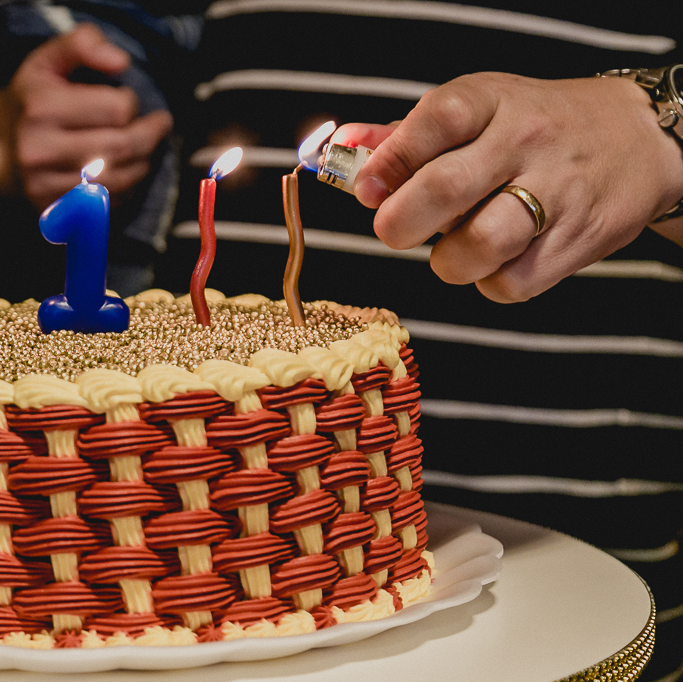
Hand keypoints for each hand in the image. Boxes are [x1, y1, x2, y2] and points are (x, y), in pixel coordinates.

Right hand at [0, 23, 172, 210]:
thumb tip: (120, 62)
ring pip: (120, 178)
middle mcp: (40, 150)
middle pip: (123, 147)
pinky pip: (107, 202)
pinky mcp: (53, 210)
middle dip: (150, 135)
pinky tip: (126, 170)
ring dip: (143, 162)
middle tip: (159, 125)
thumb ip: (83, 44)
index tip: (126, 99)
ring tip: (146, 148)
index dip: (130, 102)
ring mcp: (45, 185)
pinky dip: (127, 187)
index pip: (117, 109)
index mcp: (41, 108)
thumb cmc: (30, 99)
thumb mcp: (48, 61)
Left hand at [341, 73, 682, 301]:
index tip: (366, 188)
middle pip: (446, 188)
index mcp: (492, 101)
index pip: (436, 119)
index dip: (391, 159)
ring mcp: (557, 191)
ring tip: (455, 246)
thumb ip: (404, 136)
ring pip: (479, 244)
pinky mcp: (578, 239)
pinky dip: (490, 281)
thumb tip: (341, 149)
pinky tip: (497, 260)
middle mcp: (525, 141)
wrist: (640, 140)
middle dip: (401, 222)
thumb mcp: (477, 111)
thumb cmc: (535, 129)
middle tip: (395, 230)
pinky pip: (510, 282)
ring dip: (449, 259)